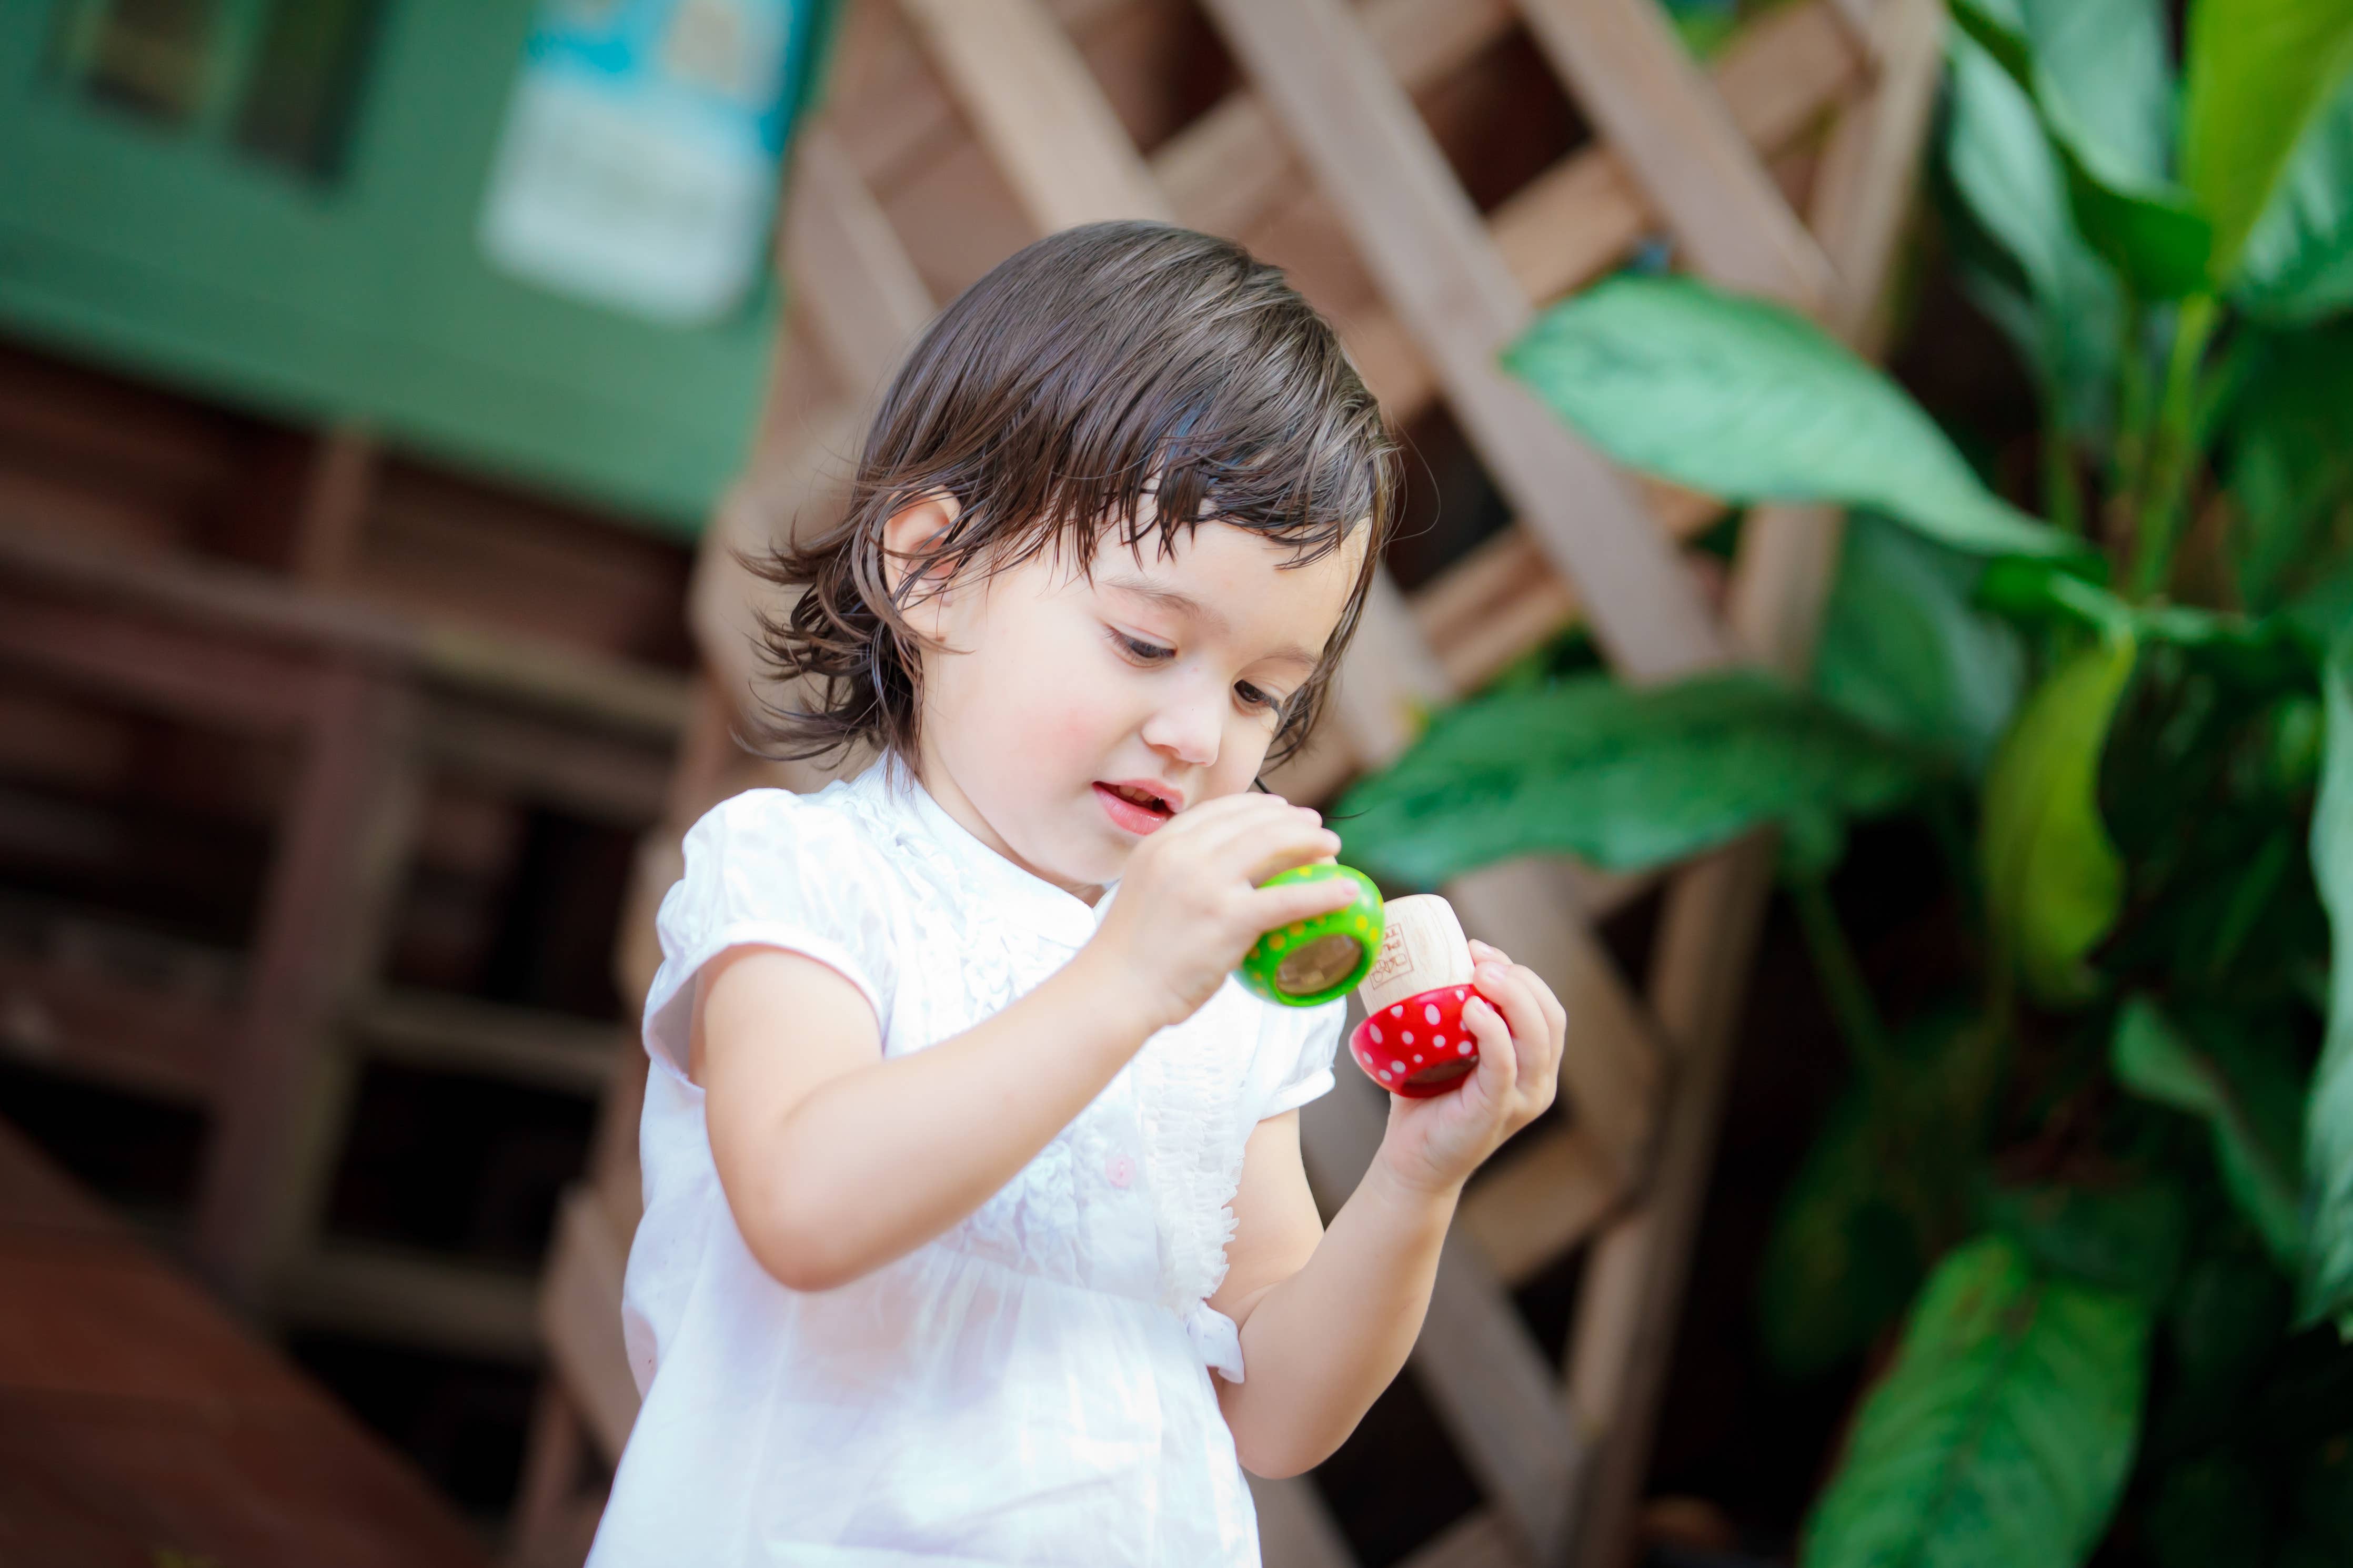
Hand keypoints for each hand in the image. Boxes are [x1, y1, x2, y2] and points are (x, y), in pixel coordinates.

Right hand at [1080, 793, 1361, 1034]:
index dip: (1259, 807)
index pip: (1220, 811)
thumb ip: (1177, 873)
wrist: (1114, 989)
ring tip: (1334, 849)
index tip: (1282, 811)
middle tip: (1318, 829)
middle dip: (1292, 820)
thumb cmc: (1130, 954)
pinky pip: (1288, 898)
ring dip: (1312, 843)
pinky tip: (1346, 892)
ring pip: (1273, 847)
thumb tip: (1218, 875)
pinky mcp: (1228, 918)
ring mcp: (1206, 883)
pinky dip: (1323, 892)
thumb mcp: (1147, 890)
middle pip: (1252, 822)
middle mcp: (1183, 853)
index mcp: (1162, 843)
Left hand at [1373, 938, 1566, 1196]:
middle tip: (1477, 957)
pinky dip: (1493, 1032)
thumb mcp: (1448, 1046)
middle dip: (1520, 978)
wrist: (1412, 1162)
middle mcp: (1539, 1081)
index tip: (1477, 949)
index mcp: (1535, 1063)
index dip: (1521, 972)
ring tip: (1478, 974)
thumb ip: (1454, 1010)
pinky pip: (1505, 1065)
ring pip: (1537, 1038)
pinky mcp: (1496, 1112)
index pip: (1547, 1007)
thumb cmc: (1426, 1098)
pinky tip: (1471, 1008)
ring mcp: (1522, 1100)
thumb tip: (1435, 954)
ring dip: (1512, 996)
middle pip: (1550, 1016)